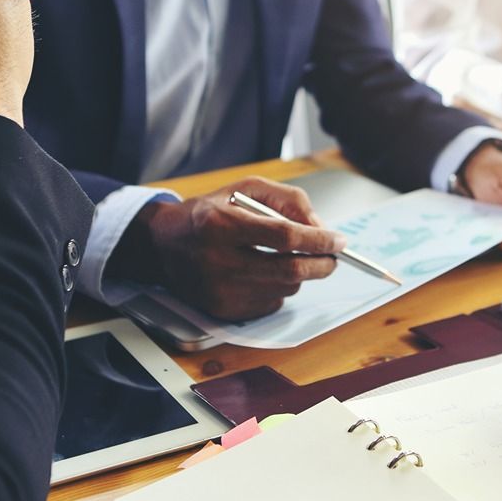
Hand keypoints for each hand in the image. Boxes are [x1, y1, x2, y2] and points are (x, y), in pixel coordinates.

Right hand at [109, 177, 347, 320]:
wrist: (164, 245)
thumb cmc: (210, 212)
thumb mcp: (246, 188)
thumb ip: (288, 200)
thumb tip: (321, 228)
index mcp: (220, 225)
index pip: (283, 237)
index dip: (318, 240)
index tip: (337, 240)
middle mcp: (218, 262)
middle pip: (289, 271)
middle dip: (321, 264)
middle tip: (332, 256)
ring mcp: (220, 292)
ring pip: (285, 289)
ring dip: (298, 274)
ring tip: (284, 257)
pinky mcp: (223, 311)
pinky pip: (271, 304)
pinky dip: (279, 288)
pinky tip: (262, 273)